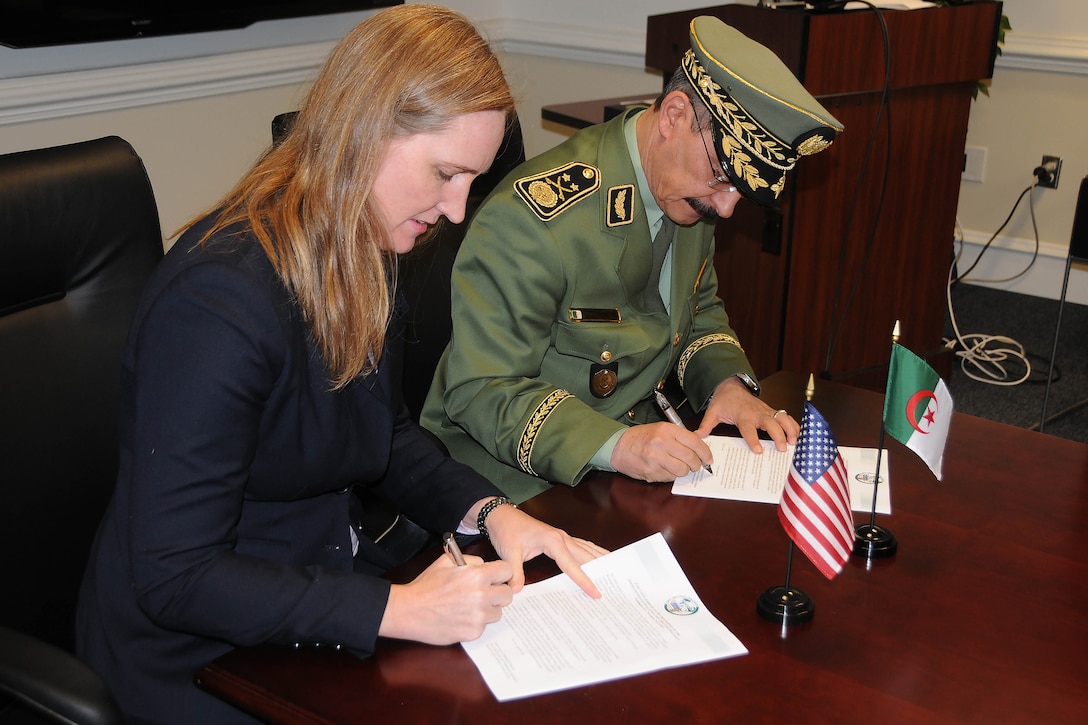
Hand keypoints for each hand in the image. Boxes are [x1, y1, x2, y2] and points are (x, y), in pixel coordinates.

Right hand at [379, 553, 512, 644]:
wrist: (409, 611)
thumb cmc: (426, 585)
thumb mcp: (446, 561)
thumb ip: (470, 560)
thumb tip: (484, 565)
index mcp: (477, 575)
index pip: (507, 571)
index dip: (500, 573)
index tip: (495, 577)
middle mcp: (482, 595)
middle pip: (507, 594)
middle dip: (497, 592)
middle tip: (484, 593)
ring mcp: (479, 616)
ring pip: (497, 612)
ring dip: (488, 609)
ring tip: (469, 606)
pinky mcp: (473, 632)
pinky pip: (484, 625)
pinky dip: (476, 622)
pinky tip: (461, 617)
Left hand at [477, 501, 606, 598]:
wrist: (501, 515)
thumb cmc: (506, 531)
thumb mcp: (508, 553)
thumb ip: (515, 572)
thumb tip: (517, 591)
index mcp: (552, 541)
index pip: (572, 564)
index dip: (584, 580)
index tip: (596, 593)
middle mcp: (562, 537)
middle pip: (586, 555)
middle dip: (601, 569)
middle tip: (616, 584)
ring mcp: (563, 537)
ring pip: (587, 549)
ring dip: (600, 559)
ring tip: (616, 572)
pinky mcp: (560, 538)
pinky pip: (581, 546)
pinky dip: (592, 554)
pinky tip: (599, 560)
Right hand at [610, 421, 713, 481]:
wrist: (619, 446)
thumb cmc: (642, 437)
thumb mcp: (661, 429)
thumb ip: (680, 437)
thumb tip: (700, 447)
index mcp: (667, 430)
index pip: (695, 442)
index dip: (705, 452)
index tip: (709, 458)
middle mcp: (662, 443)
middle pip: (691, 458)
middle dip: (696, 465)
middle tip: (695, 465)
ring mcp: (656, 458)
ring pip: (682, 470)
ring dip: (683, 471)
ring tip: (678, 467)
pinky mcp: (651, 471)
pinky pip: (670, 477)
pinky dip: (671, 475)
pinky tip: (665, 469)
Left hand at [694, 376, 799, 451]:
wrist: (731, 386)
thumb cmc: (724, 401)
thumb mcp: (713, 412)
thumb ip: (706, 425)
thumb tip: (697, 436)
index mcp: (743, 415)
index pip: (749, 429)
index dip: (754, 439)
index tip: (758, 451)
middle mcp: (757, 413)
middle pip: (771, 423)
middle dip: (778, 435)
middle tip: (782, 449)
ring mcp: (766, 411)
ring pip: (782, 418)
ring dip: (790, 429)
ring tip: (795, 442)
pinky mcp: (771, 411)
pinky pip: (785, 417)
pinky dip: (793, 425)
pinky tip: (798, 435)